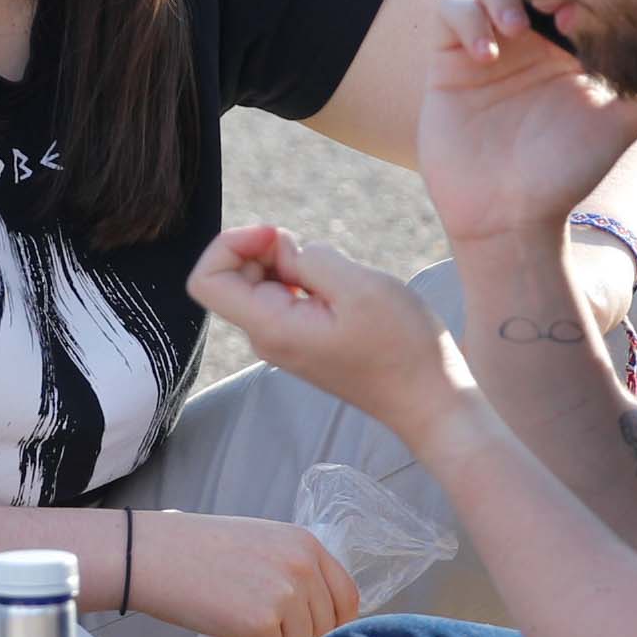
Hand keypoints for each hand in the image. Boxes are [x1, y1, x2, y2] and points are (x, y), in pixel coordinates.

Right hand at [128, 510, 361, 636]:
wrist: (154, 554)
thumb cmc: (199, 549)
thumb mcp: (262, 544)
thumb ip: (296, 572)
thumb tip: (320, 618)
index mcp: (307, 544)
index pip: (347, 597)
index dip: (332, 622)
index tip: (312, 631)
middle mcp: (304, 567)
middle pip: (324, 628)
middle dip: (293, 632)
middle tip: (252, 614)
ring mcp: (286, 595)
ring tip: (234, 612)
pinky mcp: (262, 624)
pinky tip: (222, 621)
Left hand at [188, 223, 472, 436]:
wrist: (431, 401)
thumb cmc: (402, 348)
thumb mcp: (360, 287)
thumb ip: (312, 259)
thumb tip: (287, 251)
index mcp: (271, 328)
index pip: (206, 280)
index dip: (231, 243)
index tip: (278, 236)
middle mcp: (268, 337)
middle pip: (234, 275)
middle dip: (268, 248)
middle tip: (320, 256)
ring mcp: (287, 340)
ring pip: (264, 282)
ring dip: (295, 262)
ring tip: (343, 278)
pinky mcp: (307, 339)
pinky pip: (289, 295)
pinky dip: (309, 278)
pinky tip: (346, 289)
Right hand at [416, 0, 636, 248]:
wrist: (508, 217)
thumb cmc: (567, 175)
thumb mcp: (621, 126)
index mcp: (569, 47)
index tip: (585, 7)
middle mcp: (530, 41)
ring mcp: (489, 46)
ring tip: (517, 28)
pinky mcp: (450, 61)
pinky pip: (452, 13)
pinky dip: (468, 20)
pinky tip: (487, 55)